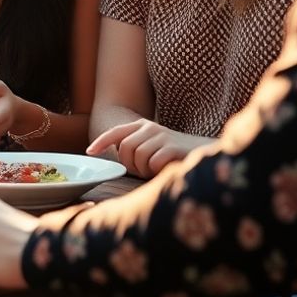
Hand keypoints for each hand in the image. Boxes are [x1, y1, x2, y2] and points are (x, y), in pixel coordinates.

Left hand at [86, 118, 214, 177]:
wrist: (206, 153)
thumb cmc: (175, 156)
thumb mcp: (152, 149)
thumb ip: (135, 150)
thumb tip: (116, 160)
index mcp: (142, 126)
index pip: (116, 132)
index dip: (101, 142)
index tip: (90, 152)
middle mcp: (150, 128)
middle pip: (125, 148)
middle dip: (130, 164)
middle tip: (143, 171)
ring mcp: (162, 135)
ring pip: (138, 157)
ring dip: (144, 169)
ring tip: (156, 169)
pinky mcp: (172, 146)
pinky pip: (153, 162)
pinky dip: (156, 170)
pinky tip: (165, 168)